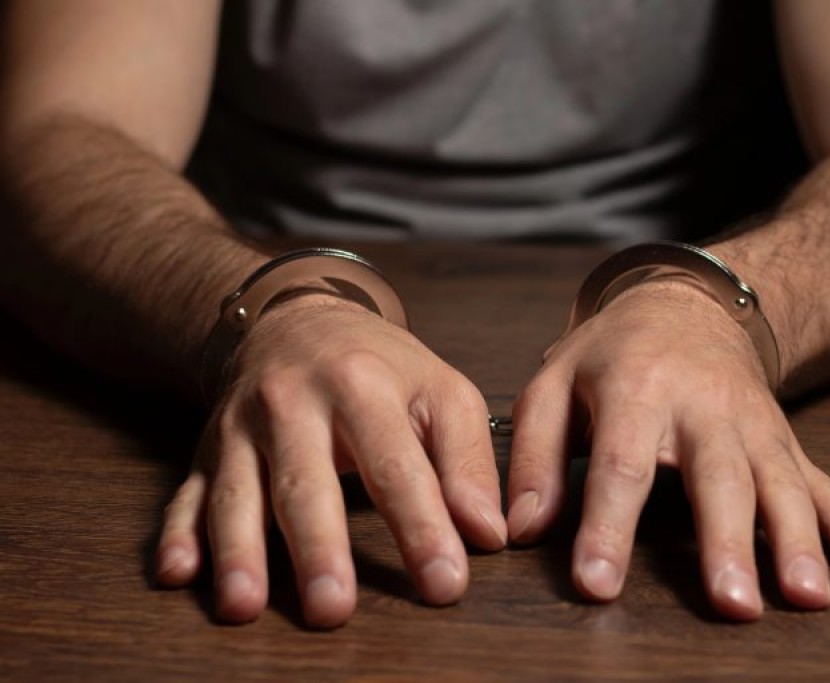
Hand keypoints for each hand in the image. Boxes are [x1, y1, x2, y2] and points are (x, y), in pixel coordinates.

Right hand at [154, 294, 505, 627]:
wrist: (297, 319)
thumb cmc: (381, 366)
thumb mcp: (440, 390)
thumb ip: (468, 460)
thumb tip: (488, 533)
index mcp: (362, 385)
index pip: (396, 466)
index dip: (421, 526)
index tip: (445, 582)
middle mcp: (293, 404)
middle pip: (306, 483)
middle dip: (317, 547)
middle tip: (332, 609)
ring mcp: (243, 428)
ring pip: (237, 494)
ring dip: (238, 551)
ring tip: (244, 606)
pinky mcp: (208, 452)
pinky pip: (188, 493)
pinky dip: (178, 533)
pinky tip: (178, 571)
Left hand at [506, 279, 829, 619]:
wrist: (687, 303)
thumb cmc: (610, 354)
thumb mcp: (553, 385)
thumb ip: (534, 456)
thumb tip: (522, 529)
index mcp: (635, 390)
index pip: (621, 465)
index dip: (608, 527)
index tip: (598, 585)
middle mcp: (702, 406)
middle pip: (717, 477)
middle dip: (728, 543)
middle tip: (733, 605)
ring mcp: (751, 421)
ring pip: (778, 480)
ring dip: (797, 540)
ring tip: (809, 597)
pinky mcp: (782, 436)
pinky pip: (817, 476)